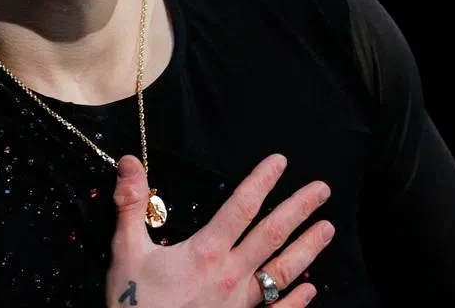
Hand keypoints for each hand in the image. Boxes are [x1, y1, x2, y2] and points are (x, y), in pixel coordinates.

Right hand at [105, 153, 333, 307]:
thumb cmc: (134, 303)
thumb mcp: (126, 251)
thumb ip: (131, 205)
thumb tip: (130, 161)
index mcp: (206, 252)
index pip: (241, 207)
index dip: (262, 181)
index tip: (280, 162)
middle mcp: (230, 274)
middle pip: (272, 234)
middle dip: (299, 209)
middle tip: (323, 190)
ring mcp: (239, 303)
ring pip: (282, 272)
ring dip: (307, 248)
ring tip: (328, 229)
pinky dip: (295, 302)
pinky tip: (311, 290)